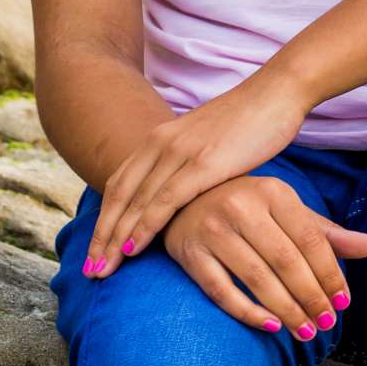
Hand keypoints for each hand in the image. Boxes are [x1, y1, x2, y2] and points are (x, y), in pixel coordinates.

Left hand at [84, 73, 312, 278]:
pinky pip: (165, 200)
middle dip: (101, 237)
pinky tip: (133, 247)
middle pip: (119, 198)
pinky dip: (145, 226)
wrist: (277, 94)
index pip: (118, 186)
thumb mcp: (204, 141)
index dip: (102, 222)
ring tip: (103, 269)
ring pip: (136, 203)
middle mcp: (161, 144)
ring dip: (115, 239)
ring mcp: (181, 153)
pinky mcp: (205, 163)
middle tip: (89, 271)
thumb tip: (178, 195)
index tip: (94, 253)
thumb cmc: (248, 122)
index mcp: (159, 139)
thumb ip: (184, 164)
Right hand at [160, 175, 366, 336]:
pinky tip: (271, 327)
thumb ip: (326, 232)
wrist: (183, 200)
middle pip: (286, 262)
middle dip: (311, 297)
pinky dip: (247, 312)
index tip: (343, 303)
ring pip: (257, 279)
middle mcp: (242, 207)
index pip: (310, 240)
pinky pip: (222, 291)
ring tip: (306, 332)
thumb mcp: (287, 211)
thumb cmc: (247, 208)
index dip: (330, 274)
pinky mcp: (189, 253)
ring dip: (286, 310)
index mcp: (274, 192)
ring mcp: (212, 230)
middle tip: (326, 324)